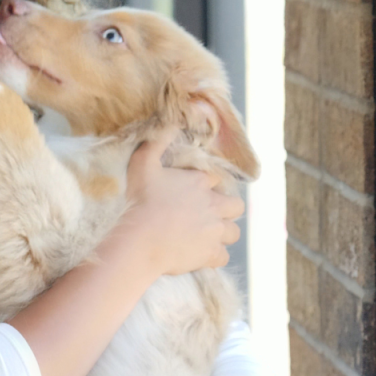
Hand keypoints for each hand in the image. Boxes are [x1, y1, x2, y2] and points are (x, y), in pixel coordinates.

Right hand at [122, 128, 244, 275]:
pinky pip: (223, 256)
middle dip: (226, 209)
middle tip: (207, 215)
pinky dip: (214, 256)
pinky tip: (200, 254)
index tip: (193, 192)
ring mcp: (214, 231)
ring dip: (222, 233)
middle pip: (236, 205)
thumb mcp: (143, 163)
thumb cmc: (140, 200)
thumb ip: (158, 141)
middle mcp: (213, 205)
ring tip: (205, 235)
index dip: (207, 185)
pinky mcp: (211, 254)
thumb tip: (172, 120)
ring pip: (234, 232)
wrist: (139, 239)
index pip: (216, 179)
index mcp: (200, 182)